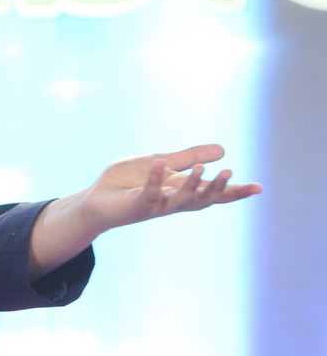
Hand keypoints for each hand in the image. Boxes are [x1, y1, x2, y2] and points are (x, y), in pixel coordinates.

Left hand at [29, 144, 260, 278]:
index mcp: (181, 191)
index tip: (259, 188)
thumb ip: (189, 158)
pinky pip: (148, 193)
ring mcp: (154, 205)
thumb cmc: (127, 182)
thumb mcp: (163, 164)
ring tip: (203, 169)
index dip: (235, 192)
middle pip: (202, 200)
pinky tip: (160, 164)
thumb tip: (222, 150)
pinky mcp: (135, 205)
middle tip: (230, 175)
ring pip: (179, 201)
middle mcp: (171, 201)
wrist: (96, 198)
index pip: (212, 194)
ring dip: (192, 185)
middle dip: (216, 189)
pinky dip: (155, 179)